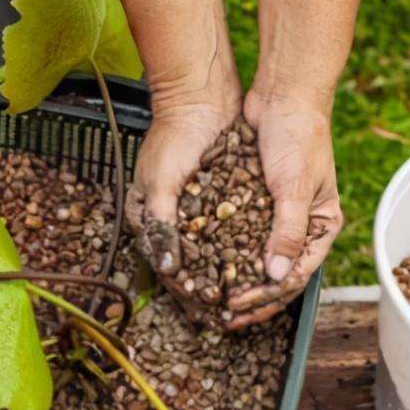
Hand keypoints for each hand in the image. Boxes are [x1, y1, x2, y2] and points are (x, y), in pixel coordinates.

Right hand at [125, 84, 239, 321]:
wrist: (199, 97)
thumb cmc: (174, 137)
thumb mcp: (163, 182)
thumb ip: (163, 225)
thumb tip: (169, 268)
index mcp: (150, 218)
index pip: (170, 266)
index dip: (190, 290)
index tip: (212, 311)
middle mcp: (172, 219)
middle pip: (193, 265)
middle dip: (214, 289)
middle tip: (236, 313)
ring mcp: (196, 209)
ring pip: (213, 252)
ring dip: (230, 274)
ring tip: (251, 296)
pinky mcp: (218, 198)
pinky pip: (229, 232)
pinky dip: (241, 250)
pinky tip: (259, 265)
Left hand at [226, 90, 342, 329]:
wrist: (283, 96)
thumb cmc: (298, 138)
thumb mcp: (293, 187)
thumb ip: (286, 232)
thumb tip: (275, 276)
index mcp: (322, 226)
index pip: (296, 275)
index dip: (268, 296)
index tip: (238, 308)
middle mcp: (302, 226)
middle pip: (278, 275)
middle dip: (254, 299)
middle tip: (224, 317)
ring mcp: (278, 216)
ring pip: (259, 260)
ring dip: (239, 282)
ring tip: (215, 302)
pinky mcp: (257, 204)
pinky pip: (242, 237)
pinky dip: (229, 254)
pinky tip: (208, 268)